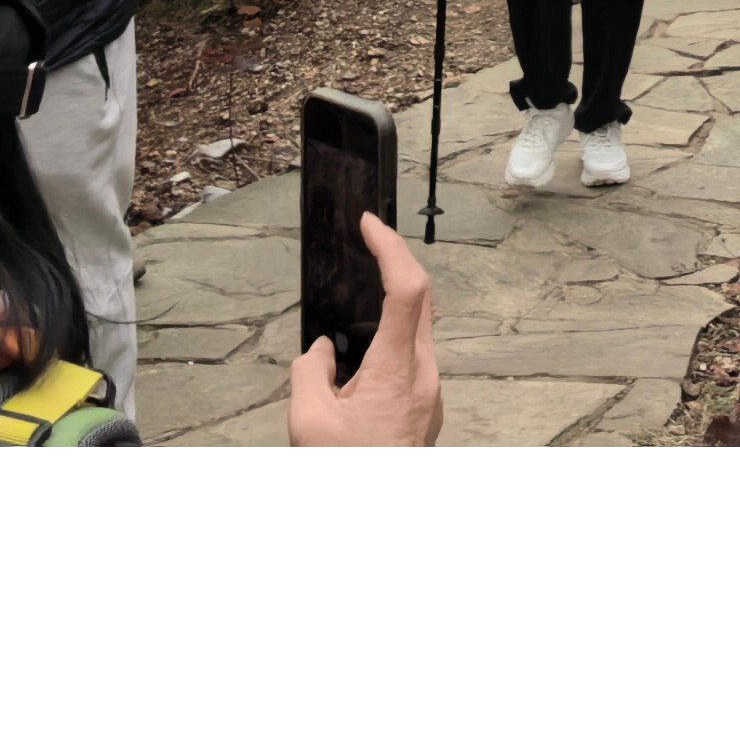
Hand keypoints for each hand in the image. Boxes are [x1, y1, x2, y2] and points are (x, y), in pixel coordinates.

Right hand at [286, 218, 439, 447]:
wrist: (380, 514)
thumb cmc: (347, 469)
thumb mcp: (309, 422)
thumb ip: (309, 372)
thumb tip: (321, 350)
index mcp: (398, 370)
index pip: (407, 289)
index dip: (391, 247)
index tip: (370, 224)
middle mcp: (424, 375)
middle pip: (421, 300)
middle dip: (396, 263)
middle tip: (368, 242)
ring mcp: (430, 392)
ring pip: (418, 330)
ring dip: (391, 307)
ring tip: (355, 299)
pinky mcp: (426, 407)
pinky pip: (413, 357)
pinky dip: (391, 340)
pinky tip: (361, 354)